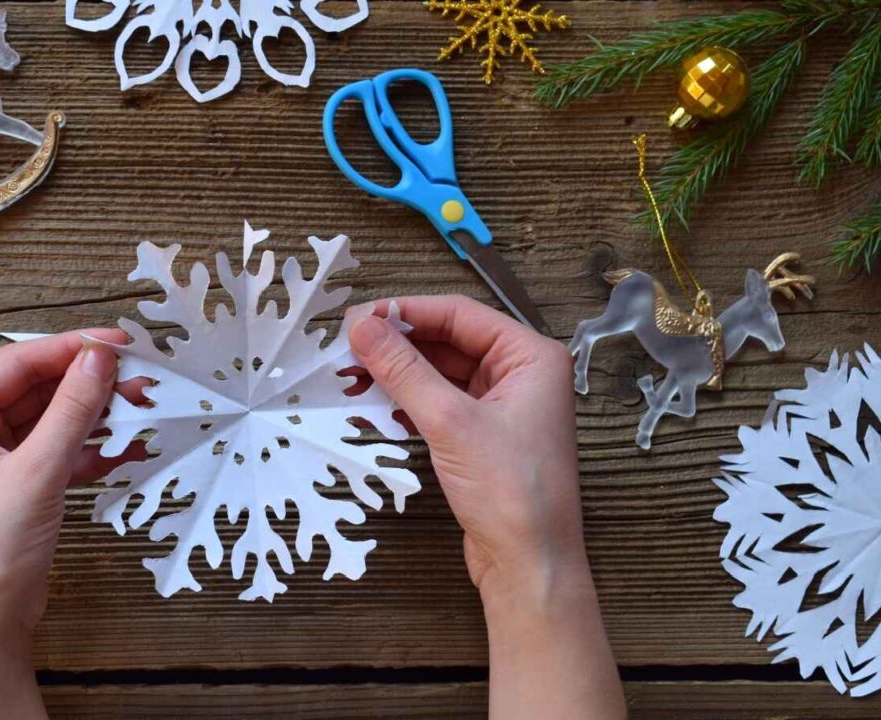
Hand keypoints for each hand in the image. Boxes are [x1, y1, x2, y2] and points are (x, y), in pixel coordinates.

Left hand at [0, 330, 129, 719]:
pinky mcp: (13, 486)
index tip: (120, 343)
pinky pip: (55, 451)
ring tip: (143, 409)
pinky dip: (89, 449)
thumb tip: (100, 358)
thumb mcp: (36, 474)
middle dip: (89, 385)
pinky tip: (127, 446)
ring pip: (51, 420)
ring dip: (95, 416)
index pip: (17, 363)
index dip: (71, 349)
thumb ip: (72, 410)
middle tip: (140, 379)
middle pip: (36, 388)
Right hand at [348, 296, 622, 718]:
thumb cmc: (512, 494)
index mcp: (532, 357)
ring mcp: (505, 407)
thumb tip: (363, 326)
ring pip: (442, 373)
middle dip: (399, 345)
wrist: (529, 565)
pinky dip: (410, 402)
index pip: (460, 315)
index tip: (359, 317)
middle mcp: (523, 376)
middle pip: (450, 342)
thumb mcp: (449, 422)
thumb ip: (403, 369)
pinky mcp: (485, 437)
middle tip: (348, 348)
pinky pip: (442, 403)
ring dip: (400, 374)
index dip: (407, 312)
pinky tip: (377, 405)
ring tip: (353, 376)